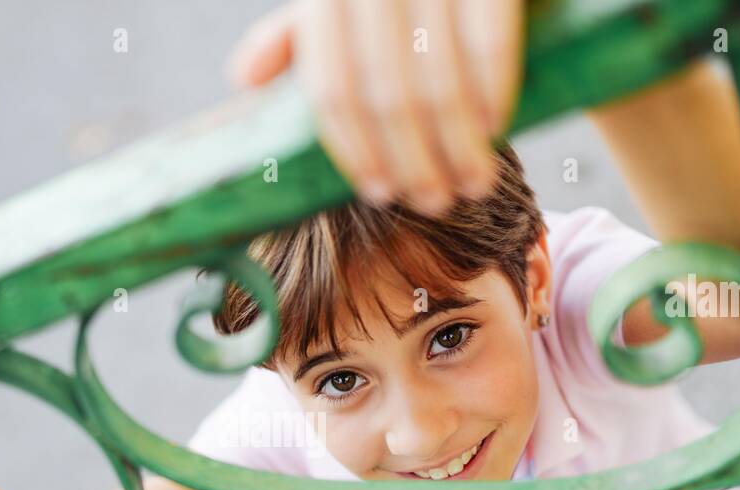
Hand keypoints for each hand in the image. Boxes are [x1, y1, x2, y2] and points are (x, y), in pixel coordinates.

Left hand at [225, 0, 524, 215]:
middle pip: (386, 97)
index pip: (332, 90)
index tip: (381, 194)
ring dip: (458, 146)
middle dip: (412, 163)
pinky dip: (492, 93)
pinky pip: (486, 41)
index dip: (355, 150)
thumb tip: (244, 80)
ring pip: (438, 80)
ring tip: (473, 184)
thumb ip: (297, 35)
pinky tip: (495, 129)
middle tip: (434, 203)